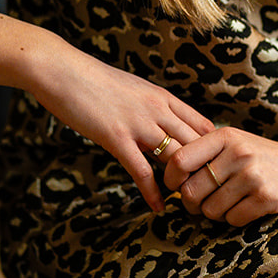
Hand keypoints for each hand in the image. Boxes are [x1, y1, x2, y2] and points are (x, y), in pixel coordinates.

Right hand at [32, 40, 213, 211]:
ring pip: (176, 158)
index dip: (213, 150)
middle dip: (205, 171)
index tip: (214, 169)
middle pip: (196, 145)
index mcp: (163, 97)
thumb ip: (150, 107)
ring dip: (183, 184)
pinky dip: (153, 193)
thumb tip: (161, 124)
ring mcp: (139, 124)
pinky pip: (142, 171)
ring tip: (188, 204)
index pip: (203, 125)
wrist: (62, 70)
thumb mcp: (133, 88)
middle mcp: (158, 109)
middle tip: (208, 194)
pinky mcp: (116, 137)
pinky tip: (158, 207)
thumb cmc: (93, 79)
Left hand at [162, 127, 277, 225]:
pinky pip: (231, 220)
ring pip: (209, 210)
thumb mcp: (234, 143)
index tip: (175, 186)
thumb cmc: (261, 157)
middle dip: (192, 204)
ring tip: (229, 202)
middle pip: (190, 191)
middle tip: (202, 202)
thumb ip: (204, 153)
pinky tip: (246, 207)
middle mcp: (238, 153)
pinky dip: (234, 219)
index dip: (170, 179)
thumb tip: (166, 177)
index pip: (179, 160)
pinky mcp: (266, 198)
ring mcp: (253, 176)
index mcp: (225, 136)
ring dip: (215, 213)